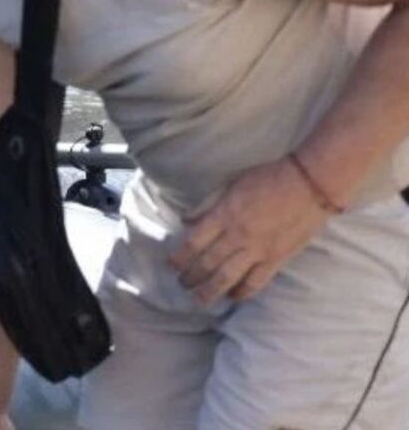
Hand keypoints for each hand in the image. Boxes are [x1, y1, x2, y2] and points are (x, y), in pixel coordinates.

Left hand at [170, 156, 333, 305]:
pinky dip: (242, 292)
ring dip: (210, 291)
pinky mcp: (278, 259)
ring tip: (199, 300)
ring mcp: (258, 250)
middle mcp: (238, 236)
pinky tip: (233, 297)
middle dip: (191, 278)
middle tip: (181, 285)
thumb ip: (207, 204)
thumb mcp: (230, 183)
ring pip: (228, 278)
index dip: (179, 258)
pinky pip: (256, 282)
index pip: (194, 243)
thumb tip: (186, 220)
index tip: (170, 265)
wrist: (309, 185)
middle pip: (207, 264)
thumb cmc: (268, 178)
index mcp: (224, 215)